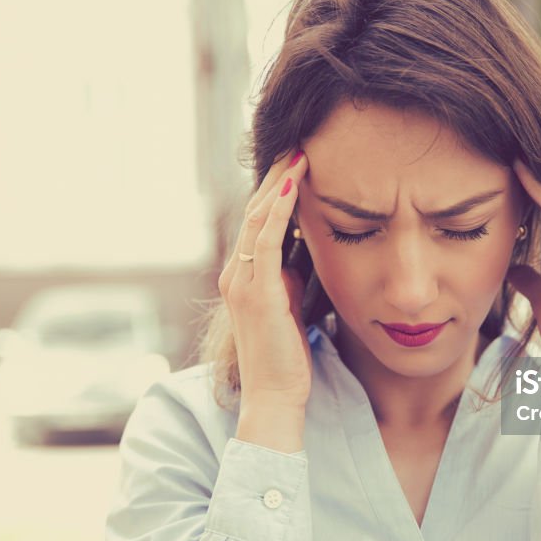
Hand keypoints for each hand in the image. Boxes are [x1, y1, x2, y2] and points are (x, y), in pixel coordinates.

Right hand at [218, 149, 311, 410]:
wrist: (275, 398)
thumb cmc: (288, 358)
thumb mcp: (291, 307)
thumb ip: (291, 278)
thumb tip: (305, 250)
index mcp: (244, 276)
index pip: (259, 221)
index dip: (276, 189)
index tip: (298, 161)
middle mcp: (235, 273)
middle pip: (255, 210)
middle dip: (276, 175)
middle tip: (298, 142)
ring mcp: (242, 281)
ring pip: (258, 217)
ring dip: (278, 182)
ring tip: (298, 151)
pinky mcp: (256, 292)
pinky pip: (265, 240)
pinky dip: (279, 209)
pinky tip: (294, 184)